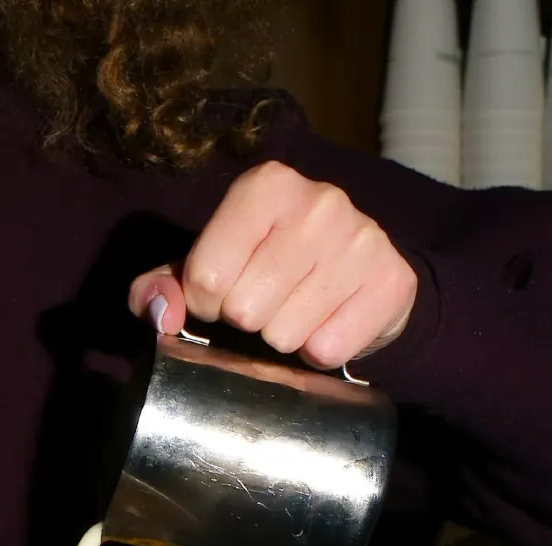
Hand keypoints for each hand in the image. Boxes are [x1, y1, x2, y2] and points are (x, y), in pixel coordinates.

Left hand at [129, 161, 416, 369]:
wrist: (360, 277)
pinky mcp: (391, 282)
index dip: (206, 303)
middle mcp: (319, 202)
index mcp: (265, 186)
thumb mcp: (206, 267)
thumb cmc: (267, 270)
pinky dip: (319, 353)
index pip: (207, 275)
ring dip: (283, 340)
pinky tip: (327, 324)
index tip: (225, 294)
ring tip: (298, 313)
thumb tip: (160, 314)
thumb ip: (160, 286)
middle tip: (266, 306)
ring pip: (284, 335)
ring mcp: (362, 240)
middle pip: (245, 309)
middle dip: (246, 322)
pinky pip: (327, 349)